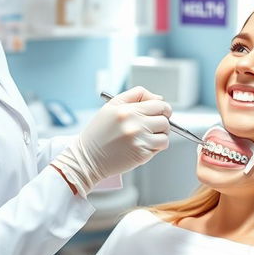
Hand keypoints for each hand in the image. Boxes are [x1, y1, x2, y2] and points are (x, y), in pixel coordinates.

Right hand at [51, 87, 170, 195]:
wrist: (87, 158)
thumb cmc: (99, 133)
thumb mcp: (111, 106)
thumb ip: (135, 96)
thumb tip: (159, 98)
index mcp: (127, 109)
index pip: (158, 103)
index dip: (163, 108)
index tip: (161, 112)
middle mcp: (134, 123)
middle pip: (164, 118)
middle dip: (162, 121)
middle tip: (154, 126)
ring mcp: (139, 139)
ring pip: (165, 133)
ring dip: (160, 135)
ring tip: (147, 137)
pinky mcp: (142, 154)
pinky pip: (160, 146)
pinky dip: (156, 146)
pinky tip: (144, 145)